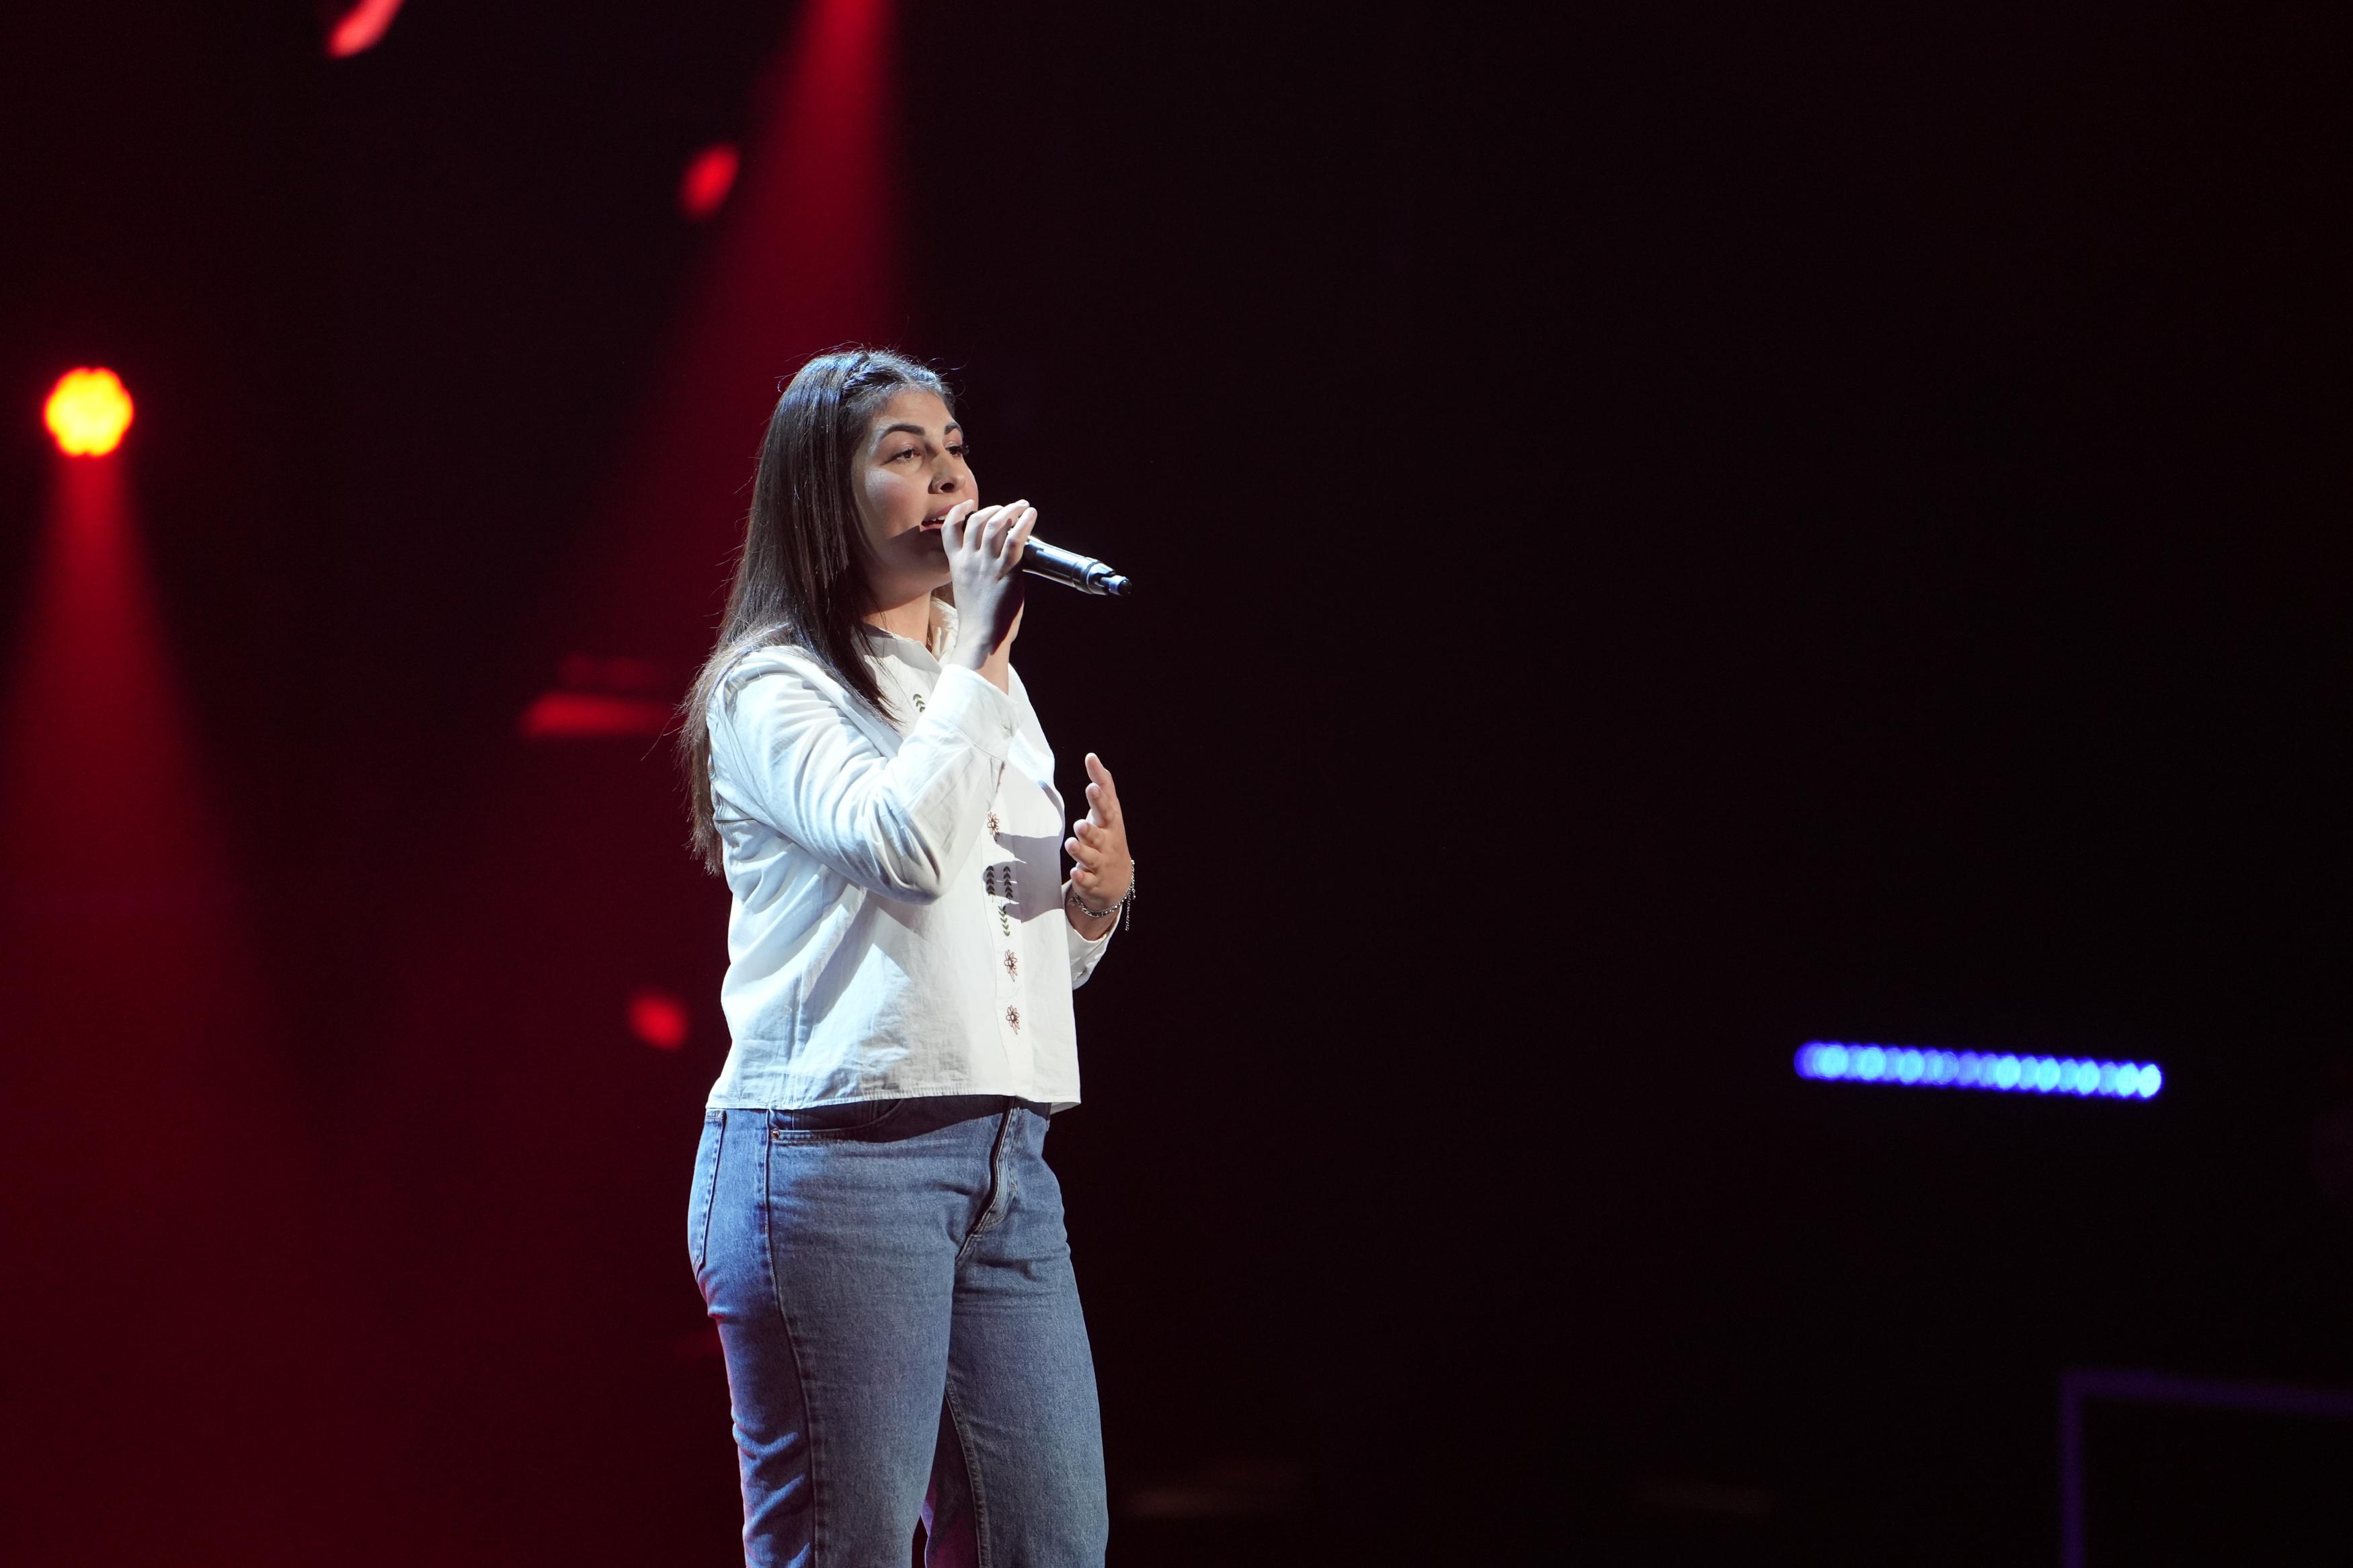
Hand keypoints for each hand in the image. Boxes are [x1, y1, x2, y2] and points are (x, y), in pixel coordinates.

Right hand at [940, 498, 1035, 688]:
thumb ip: (973, 574)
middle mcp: (969, 560)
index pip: (949, 530)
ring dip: (1010, 511)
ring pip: (996, 525)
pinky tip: (1031, 515)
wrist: (981, 637)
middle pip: (976, 522)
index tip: (968, 505)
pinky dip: (1024, 523)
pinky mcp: (1006, 571)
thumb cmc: (978, 622)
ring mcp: (987, 564)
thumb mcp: (966, 592)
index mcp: (956, 565)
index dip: (957, 513)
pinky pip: (1015, 539)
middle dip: (992, 509)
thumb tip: (991, 566)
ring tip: (1022, 505)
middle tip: (1006, 508)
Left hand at [1064, 752, 1131, 926]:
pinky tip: (1075, 872)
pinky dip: (1082, 877)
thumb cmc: (1109, 838)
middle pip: (1099, 834)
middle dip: (1091, 828)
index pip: (1107, 808)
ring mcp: (1100, 863)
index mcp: (1110, 824)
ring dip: (1081, 851)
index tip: (1093, 785)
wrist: (1117, 881)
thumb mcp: (1109, 813)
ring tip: (1071, 843)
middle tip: (1081, 823)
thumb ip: (1102, 786)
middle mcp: (1107, 843)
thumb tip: (1092, 756)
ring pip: (1091, 857)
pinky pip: (1087, 880)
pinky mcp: (1092, 882)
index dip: (1101, 797)